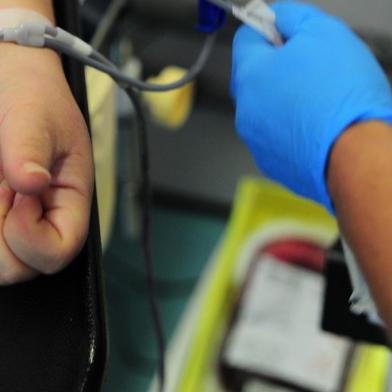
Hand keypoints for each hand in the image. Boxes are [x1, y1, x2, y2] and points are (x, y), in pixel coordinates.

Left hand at [0, 44, 92, 284]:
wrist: (12, 82)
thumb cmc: (34, 97)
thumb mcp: (35, 117)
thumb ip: (31, 151)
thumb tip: (30, 185)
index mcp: (70, 201)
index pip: (59, 251)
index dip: (31, 237)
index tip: (18, 195)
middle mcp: (44, 219)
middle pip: (20, 268)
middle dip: (0, 233)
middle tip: (0, 188)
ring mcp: (17, 221)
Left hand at [231, 1, 391, 210]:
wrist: (354, 155)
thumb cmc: (341, 97)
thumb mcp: (323, 34)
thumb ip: (293, 17)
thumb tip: (278, 17)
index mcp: (250, 75)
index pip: (245, 39)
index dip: (267, 30)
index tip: (285, 33)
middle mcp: (244, 110)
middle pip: (253, 76)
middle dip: (276, 68)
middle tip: (308, 69)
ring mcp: (255, 139)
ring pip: (264, 108)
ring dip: (283, 100)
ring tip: (316, 102)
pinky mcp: (269, 161)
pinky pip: (274, 135)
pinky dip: (289, 128)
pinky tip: (312, 126)